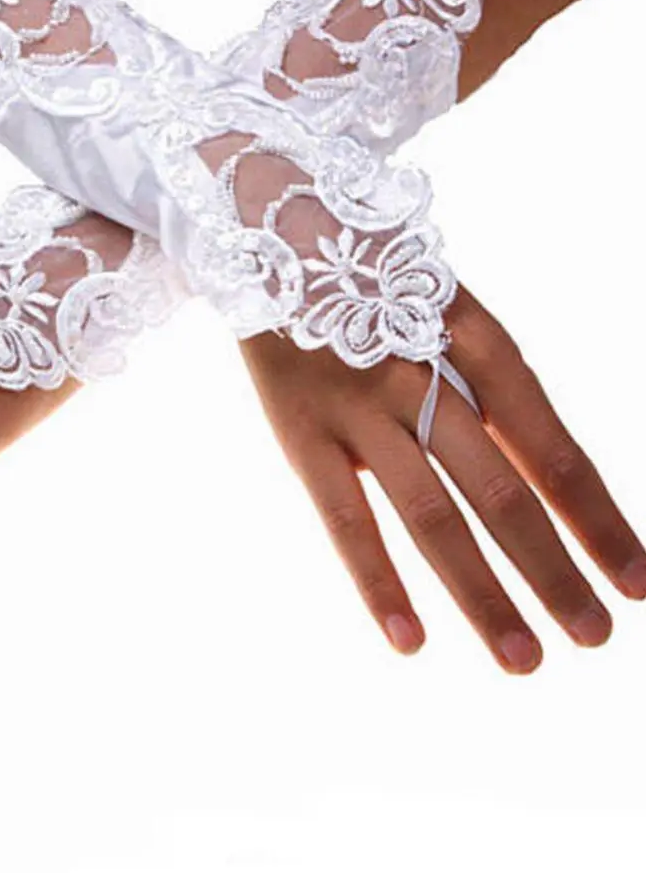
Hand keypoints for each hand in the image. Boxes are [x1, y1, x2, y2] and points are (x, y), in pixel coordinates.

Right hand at [241, 287, 645, 672]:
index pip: (549, 444)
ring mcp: (357, 405)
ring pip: (431, 515)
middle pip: (499, 491)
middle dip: (553, 570)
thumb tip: (537, 479)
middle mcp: (421, 374)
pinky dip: (378, 582)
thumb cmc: (372, 276)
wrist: (275, 226)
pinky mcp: (299, 429)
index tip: (637, 579)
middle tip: (595, 635)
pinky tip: (411, 641)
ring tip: (526, 660)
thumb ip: (481, 387)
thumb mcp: (442, 307)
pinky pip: (343, 517)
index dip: (598, 516)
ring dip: (483, 593)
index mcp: (472, 337)